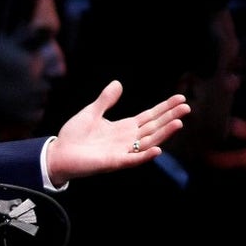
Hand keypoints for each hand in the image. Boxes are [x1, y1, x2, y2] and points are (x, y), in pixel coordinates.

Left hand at [46, 80, 188, 185]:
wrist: (58, 153)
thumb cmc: (73, 135)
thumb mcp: (91, 113)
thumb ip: (106, 100)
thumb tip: (118, 83)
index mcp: (123, 128)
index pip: (149, 117)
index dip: (164, 108)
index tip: (180, 99)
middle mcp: (127, 140)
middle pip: (154, 128)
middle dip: (170, 118)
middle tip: (186, 107)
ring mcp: (122, 152)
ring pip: (148, 142)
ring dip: (164, 134)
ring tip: (178, 123)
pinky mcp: (113, 162)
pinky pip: (132, 159)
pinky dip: (145, 155)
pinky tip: (157, 149)